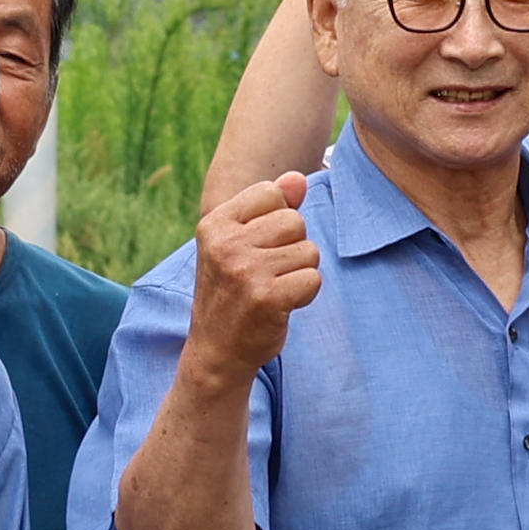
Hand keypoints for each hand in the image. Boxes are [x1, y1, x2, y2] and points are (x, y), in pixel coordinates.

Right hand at [188, 170, 323, 382]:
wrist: (216, 351)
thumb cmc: (232, 292)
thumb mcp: (239, 244)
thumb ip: (269, 208)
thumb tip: (298, 179)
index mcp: (215, 224)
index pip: (272, 193)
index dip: (277, 219)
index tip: (258, 247)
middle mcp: (226, 244)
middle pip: (295, 221)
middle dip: (293, 247)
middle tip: (268, 273)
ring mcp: (245, 271)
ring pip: (309, 251)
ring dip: (300, 272)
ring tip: (273, 288)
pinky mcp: (266, 298)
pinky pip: (313, 279)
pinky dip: (305, 294)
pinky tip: (282, 304)